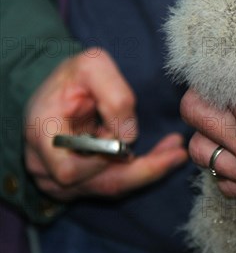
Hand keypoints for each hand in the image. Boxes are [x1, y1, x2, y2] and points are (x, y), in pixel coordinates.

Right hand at [25, 48, 187, 200]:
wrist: (59, 90)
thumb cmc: (73, 77)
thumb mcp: (92, 66)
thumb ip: (114, 95)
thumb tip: (129, 135)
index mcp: (41, 136)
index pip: (69, 170)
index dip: (103, 160)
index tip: (132, 136)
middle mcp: (46, 167)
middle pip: (98, 184)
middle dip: (144, 170)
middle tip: (177, 153)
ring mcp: (60, 180)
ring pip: (111, 186)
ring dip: (149, 170)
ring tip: (177, 151)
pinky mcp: (79, 184)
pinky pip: (114, 183)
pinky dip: (142, 171)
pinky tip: (165, 155)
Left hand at [183, 28, 235, 217]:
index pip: (206, 82)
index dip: (208, 67)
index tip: (219, 58)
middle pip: (195, 117)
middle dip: (203, 97)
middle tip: (222, 86)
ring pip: (204, 155)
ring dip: (209, 134)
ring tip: (228, 121)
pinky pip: (228, 188)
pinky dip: (228, 169)